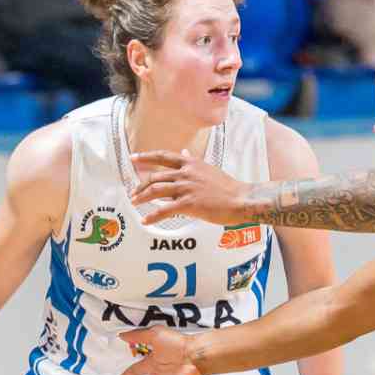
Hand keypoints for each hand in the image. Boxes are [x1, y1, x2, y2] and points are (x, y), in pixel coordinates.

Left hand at [128, 150, 250, 225]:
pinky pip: (164, 210)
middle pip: (155, 176)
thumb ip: (193, 162)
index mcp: (190, 163)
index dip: (146, 157)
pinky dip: (152, 216)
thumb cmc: (227, 187)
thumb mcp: (208, 168)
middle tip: (133, 192)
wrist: (241, 199)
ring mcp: (186, 188)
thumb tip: (184, 153)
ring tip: (134, 203)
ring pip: (156, 190)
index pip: (163, 156)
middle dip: (141, 185)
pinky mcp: (189, 204)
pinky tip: (146, 220)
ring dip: (142, 197)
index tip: (133, 158)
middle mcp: (186, 173)